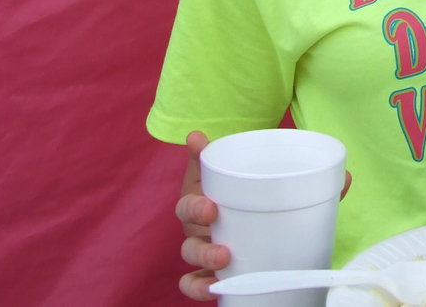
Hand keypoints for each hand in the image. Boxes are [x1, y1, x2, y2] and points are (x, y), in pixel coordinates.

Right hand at [175, 131, 228, 300]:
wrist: (238, 199)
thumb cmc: (225, 185)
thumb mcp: (217, 170)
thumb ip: (207, 156)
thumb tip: (194, 135)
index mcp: (195, 204)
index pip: (187, 207)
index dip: (195, 208)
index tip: (211, 209)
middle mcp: (194, 230)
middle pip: (189, 243)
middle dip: (203, 249)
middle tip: (223, 252)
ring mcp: (201, 250)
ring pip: (193, 265)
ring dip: (204, 271)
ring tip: (223, 272)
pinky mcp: (208, 269)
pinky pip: (195, 283)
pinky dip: (199, 289)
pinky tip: (215, 290)